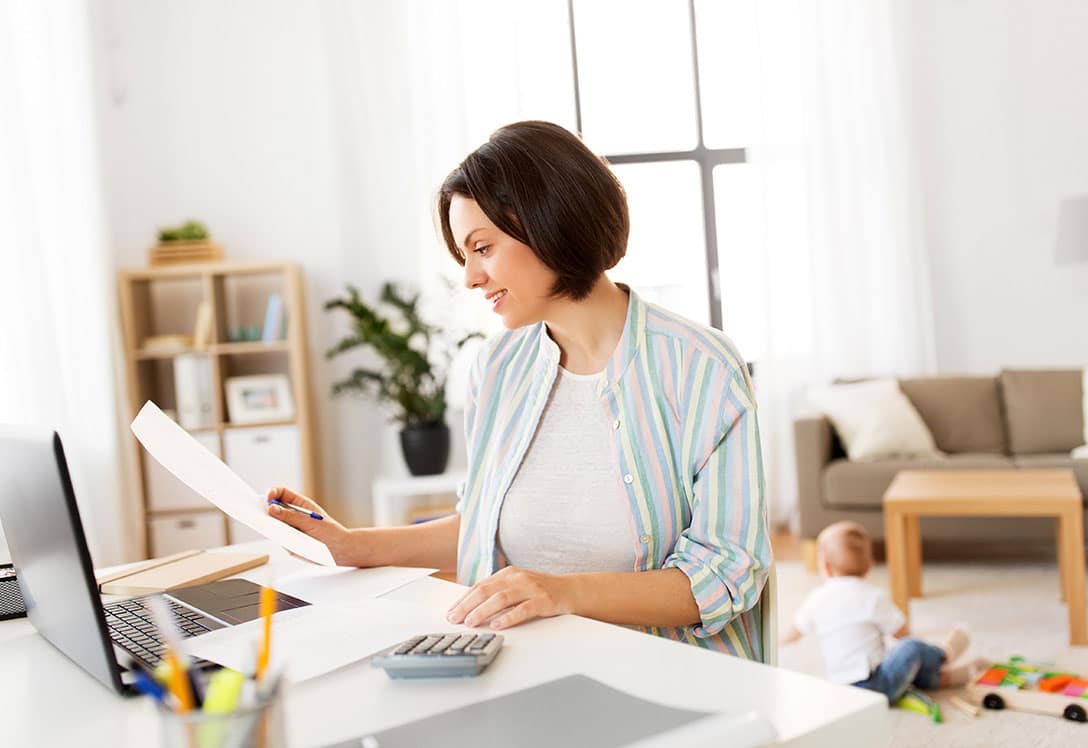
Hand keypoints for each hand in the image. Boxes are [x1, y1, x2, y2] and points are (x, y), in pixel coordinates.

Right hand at [266, 487, 357, 565]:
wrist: (339, 551)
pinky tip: (286, 541)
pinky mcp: (289, 542)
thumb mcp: (311, 522)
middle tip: (259, 513)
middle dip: (266, 510)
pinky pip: (280, 540)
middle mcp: (293, 516)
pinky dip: (281, 540)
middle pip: (274, 509)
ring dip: (272, 527)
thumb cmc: (330, 532)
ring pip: (274, 526)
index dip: (273, 493)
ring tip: (274, 528)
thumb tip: (272, 509)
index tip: (268, 498)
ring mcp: (290, 529)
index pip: (282, 494)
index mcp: (300, 505)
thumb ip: (291, 516)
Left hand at [446, 566, 574, 629]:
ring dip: (483, 611)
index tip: (450, 611)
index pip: (480, 586)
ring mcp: (531, 588)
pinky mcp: (544, 600)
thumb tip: (471, 608)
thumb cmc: (541, 591)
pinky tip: (497, 625)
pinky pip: (523, 609)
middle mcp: (518, 578)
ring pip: (501, 598)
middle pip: (487, 590)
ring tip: (471, 622)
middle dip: (467, 605)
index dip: (463, 599)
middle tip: (454, 618)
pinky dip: (508, 617)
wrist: (572, 590)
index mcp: (508, 574)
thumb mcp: (518, 587)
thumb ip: (498, 593)